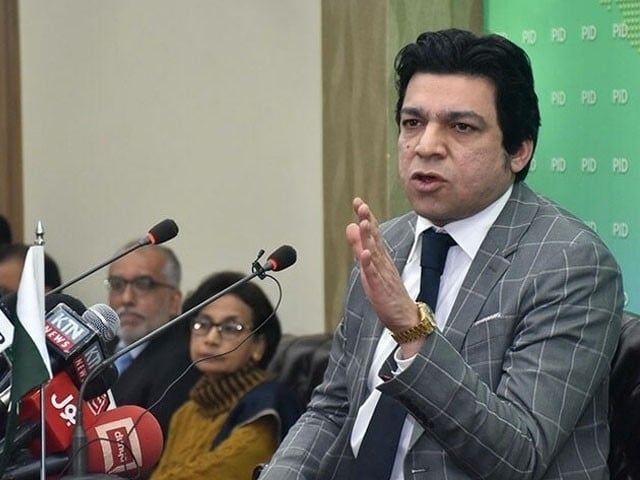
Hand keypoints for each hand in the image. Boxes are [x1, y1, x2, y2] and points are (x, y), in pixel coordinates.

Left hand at [345, 198, 417, 334]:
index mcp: (380, 256)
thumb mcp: (369, 265)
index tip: (359, 201)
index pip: (373, 233)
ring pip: (375, 253)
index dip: (366, 217)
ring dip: (369, 237)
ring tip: (363, 222)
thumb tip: (350, 226)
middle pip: (375, 238)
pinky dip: (370, 264)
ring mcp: (382, 274)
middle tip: (362, 205)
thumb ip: (359, 246)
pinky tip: (365, 254)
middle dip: (367, 221)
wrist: (404, 316)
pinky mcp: (380, 288)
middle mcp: (382, 262)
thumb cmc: (387, 291)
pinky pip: (374, 274)